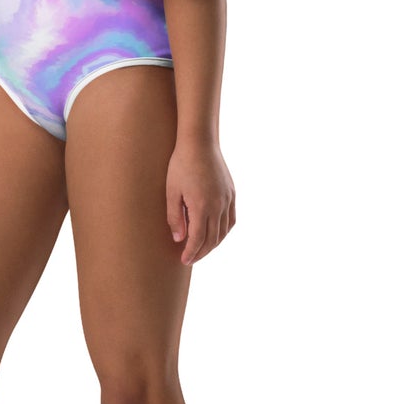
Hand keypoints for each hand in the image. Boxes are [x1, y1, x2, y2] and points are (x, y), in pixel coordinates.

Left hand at [166, 138, 235, 265]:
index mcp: (202, 206)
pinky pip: (231, 219)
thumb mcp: (171, 192)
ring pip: (224, 231)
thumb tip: (179, 239)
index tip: (184, 261)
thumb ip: (175, 218)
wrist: (200, 142)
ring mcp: (227, 199)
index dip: (191, 253)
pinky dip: (224, 231)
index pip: (198, 239)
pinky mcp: (231, 193)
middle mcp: (218, 205)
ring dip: (214, 244)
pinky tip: (216, 234)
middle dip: (201, 252)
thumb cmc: (181, 165)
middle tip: (190, 259)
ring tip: (202, 249)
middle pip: (213, 239)